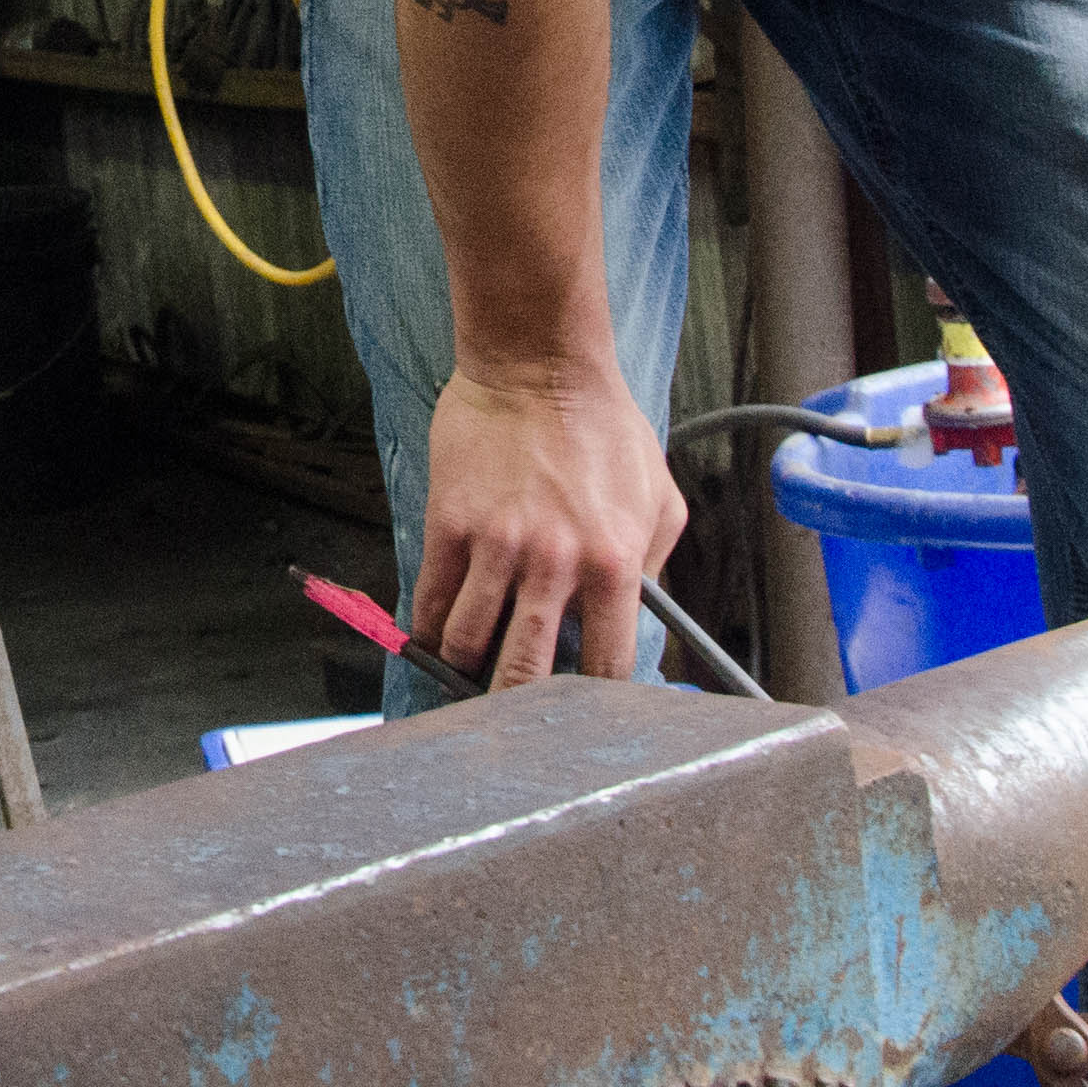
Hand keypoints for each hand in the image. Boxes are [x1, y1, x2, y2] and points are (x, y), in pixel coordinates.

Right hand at [410, 360, 684, 687]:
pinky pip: (431, 599)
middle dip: (514, 708)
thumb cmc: (603, 425)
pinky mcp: (450, 524)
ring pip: (467, 642)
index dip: (590, 702)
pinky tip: (434, 635)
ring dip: (464, 665)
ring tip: (467, 670)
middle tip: (508, 721)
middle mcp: (556, 564)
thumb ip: (652, 565)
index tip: (577, 712)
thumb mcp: (659, 496)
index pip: (604, 666)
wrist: (538, 365)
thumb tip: (636, 618)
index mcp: (615, 564)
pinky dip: (428, 627)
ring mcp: (498, 546)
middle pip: (525, 673)